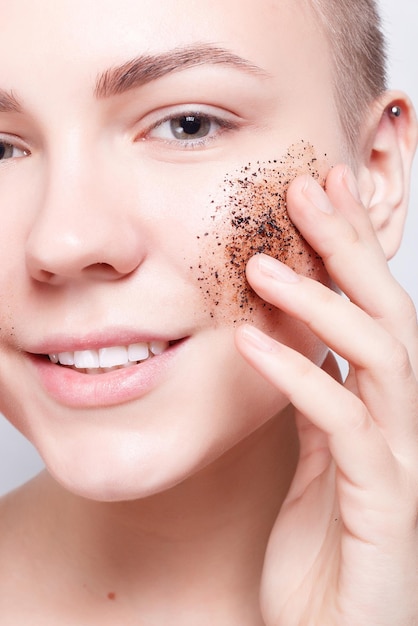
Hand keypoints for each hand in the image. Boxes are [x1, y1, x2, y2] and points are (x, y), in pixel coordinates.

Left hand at [235, 165, 417, 625]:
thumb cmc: (326, 551)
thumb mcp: (316, 462)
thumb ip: (317, 404)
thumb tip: (300, 347)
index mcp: (383, 409)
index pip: (372, 310)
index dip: (350, 249)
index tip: (318, 192)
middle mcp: (404, 424)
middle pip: (388, 313)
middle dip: (350, 247)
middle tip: (308, 187)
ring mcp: (402, 460)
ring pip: (379, 356)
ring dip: (322, 301)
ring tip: (264, 262)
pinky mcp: (385, 502)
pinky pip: (343, 422)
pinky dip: (299, 374)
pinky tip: (252, 341)